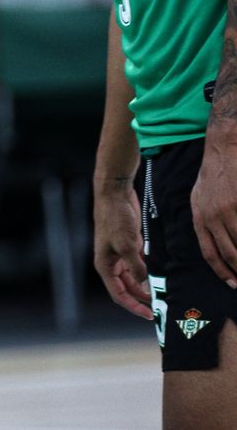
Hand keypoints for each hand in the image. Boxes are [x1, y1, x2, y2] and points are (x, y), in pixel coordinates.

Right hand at [92, 181, 151, 318]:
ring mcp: (119, 254)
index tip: (149, 315)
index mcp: (104, 265)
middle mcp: (110, 262)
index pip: (118, 294)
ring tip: (159, 294)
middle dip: (140, 298)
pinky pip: (137, 265)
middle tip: (158, 307)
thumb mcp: (127, 245)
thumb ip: (136, 267)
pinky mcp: (128, 245)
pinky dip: (146, 272)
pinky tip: (157, 275)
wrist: (114, 195)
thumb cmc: (115, 219)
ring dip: (143, 286)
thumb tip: (145, 285)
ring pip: (132, 277)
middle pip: (125, 288)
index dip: (133, 306)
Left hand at [192, 134, 236, 290]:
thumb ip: (203, 219)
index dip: (222, 271)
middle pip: (229, 253)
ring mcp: (229, 210)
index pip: (210, 252)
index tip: (234, 284)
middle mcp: (212, 216)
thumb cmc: (213, 173)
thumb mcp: (198, 196)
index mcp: (199, 216)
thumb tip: (211, 241)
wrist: (224, 147)